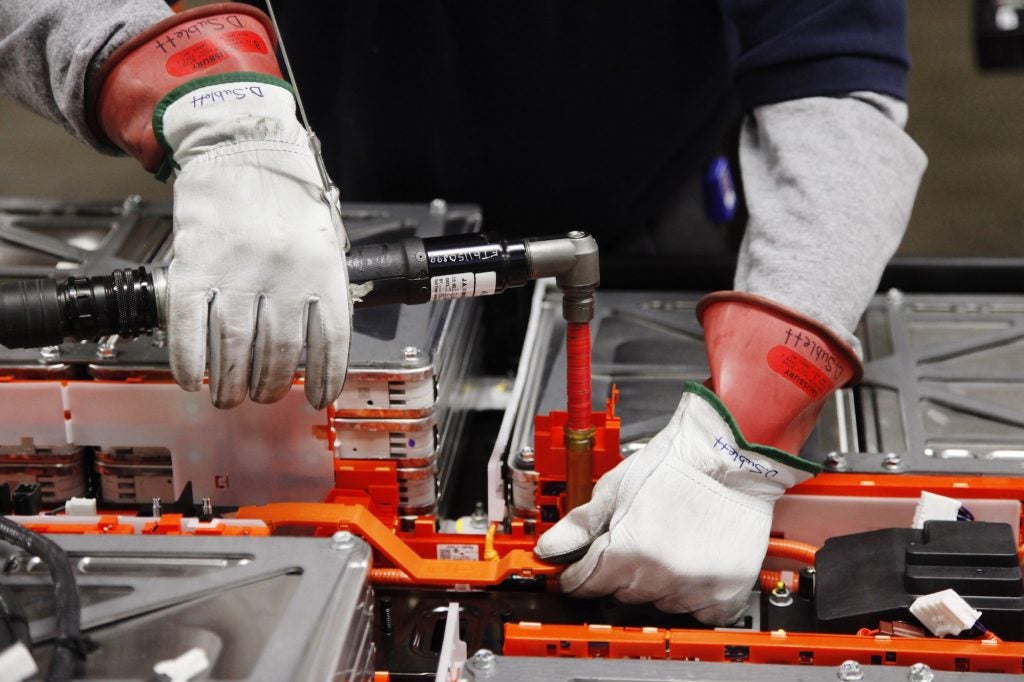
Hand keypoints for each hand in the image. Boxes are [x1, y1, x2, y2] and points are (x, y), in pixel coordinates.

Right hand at [161, 79, 349, 408]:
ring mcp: (236, 270)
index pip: (330, 341)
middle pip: (277, 352)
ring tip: (230, 396)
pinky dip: (190, 360)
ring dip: (230, 382)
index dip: (325, 379)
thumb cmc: (288, 195)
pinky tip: (194, 378)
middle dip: (270, 385)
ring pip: (233, 347)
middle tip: (263, 395)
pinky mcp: (194, 264)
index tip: (318, 399)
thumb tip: (318, 346)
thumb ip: (324, 286)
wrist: (242, 144)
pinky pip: (190, 327)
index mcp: (323, 268)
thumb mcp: (325, 238)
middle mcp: (283, 273)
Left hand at [534, 382, 817, 624]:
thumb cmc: (674, 464)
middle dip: (618, 573)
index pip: (586, 584)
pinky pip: (700, 614)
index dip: (578, 576)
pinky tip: (692, 569)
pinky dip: (695, 598)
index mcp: (626, 551)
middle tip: (633, 543)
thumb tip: (549, 547)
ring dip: (656, 583)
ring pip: (659, 603)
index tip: (579, 572)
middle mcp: (659, 576)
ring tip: (668, 547)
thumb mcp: (615, 487)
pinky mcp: (727, 591)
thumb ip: (580, 523)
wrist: (729, 455)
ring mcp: (695, 587)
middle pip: (621, 594)